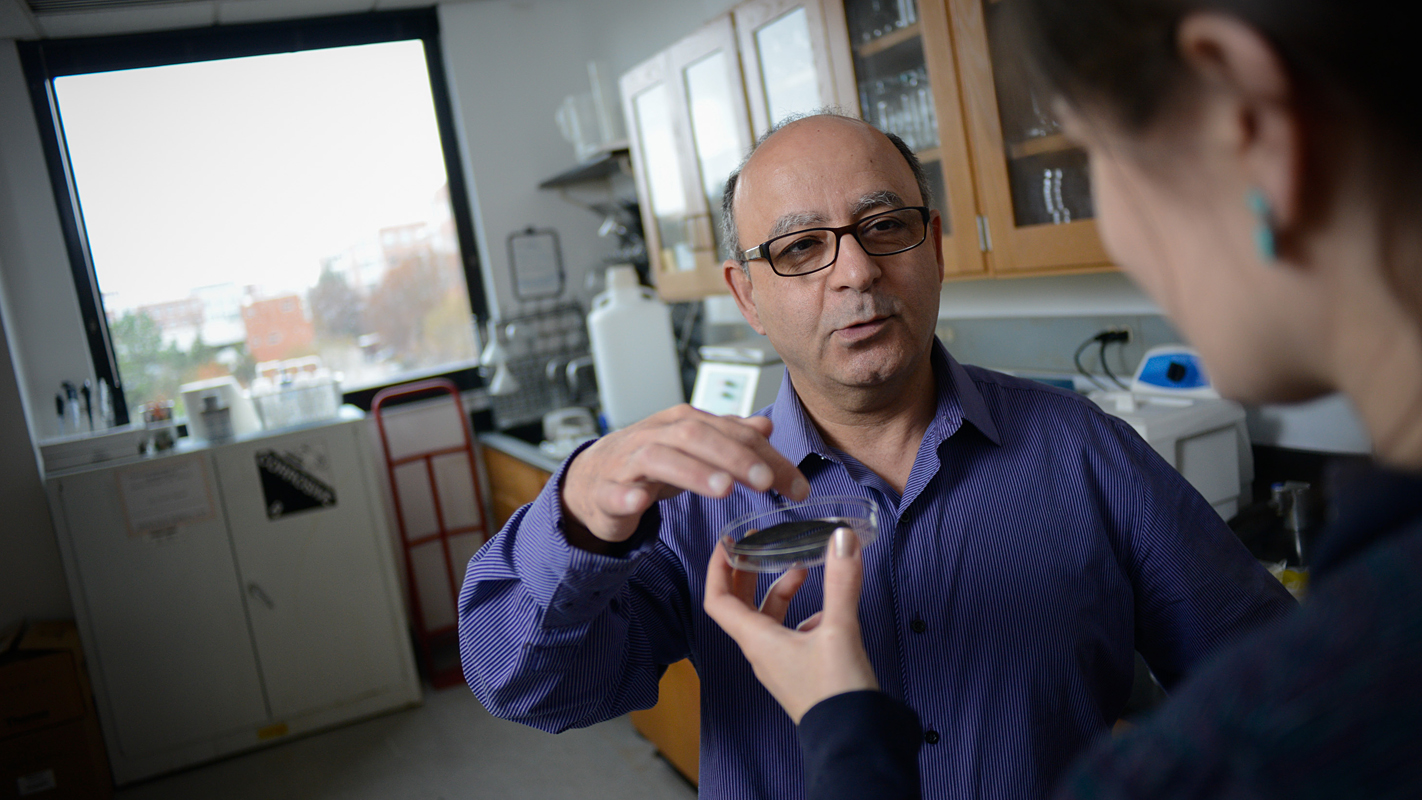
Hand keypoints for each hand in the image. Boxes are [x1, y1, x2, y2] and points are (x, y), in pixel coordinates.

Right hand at [560, 404, 808, 545]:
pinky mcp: (605, 491)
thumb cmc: (647, 463)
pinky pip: (614, 491)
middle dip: (735, 457)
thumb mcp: (692, 447)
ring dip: (693, 472)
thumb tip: (765, 426)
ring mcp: (627, 462)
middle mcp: (656, 435)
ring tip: (723, 488)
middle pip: (697, 437)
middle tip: (766, 481)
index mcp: (682, 423)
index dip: (766, 456)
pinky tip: (641, 501)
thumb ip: (729, 437)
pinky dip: (626, 494)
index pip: (730, 432)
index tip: (796, 485)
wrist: (591, 478)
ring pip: (659, 459)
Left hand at [703, 527, 878, 723]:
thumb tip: (841, 538)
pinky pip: (791, 636)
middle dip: (748, 572)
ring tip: (803, 571)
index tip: (728, 542)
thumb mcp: (840, 630)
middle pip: (740, 606)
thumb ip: (841, 582)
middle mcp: (761, 652)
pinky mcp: (799, 672)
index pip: (718, 600)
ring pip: (768, 619)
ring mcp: (779, 664)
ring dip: (780, 591)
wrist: (854, 740)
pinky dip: (803, 615)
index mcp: (757, 640)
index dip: (718, 568)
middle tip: (759, 544)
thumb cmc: (836, 693)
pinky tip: (827, 611)